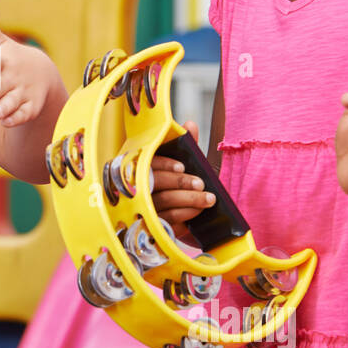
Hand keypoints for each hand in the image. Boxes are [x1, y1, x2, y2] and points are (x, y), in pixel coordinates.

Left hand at [0, 0, 49, 126]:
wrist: (41, 76)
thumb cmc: (10, 59)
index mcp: (5, 59)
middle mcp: (13, 77)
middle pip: (1, 87)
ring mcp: (22, 93)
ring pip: (11, 104)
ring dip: (2, 109)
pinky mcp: (29, 108)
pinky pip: (22, 116)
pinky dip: (15, 119)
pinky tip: (6, 120)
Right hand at [150, 120, 213, 242]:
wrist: (177, 213)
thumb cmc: (177, 182)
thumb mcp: (182, 162)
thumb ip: (186, 144)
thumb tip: (190, 124)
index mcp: (142, 167)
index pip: (148, 163)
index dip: (164, 164)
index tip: (182, 166)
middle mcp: (138, 186)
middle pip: (157, 182)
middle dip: (182, 183)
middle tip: (201, 184)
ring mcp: (144, 206)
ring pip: (164, 201)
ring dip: (190, 200)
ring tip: (209, 198)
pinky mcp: (152, 223)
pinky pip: (168, 219)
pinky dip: (185, 214)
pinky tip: (198, 210)